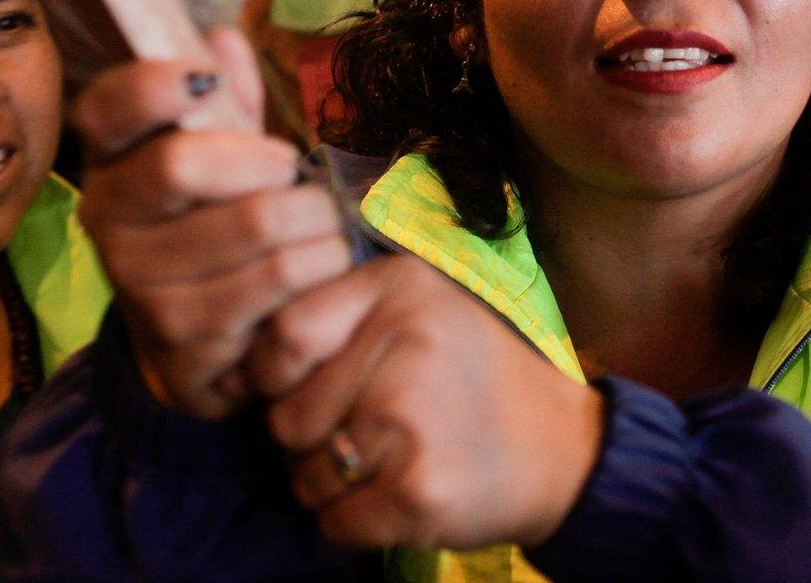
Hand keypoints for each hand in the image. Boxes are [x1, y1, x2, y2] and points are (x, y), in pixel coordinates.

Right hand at [70, 28, 350, 418]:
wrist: (197, 343)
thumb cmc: (214, 225)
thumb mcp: (221, 157)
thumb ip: (228, 100)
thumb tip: (223, 38)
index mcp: (110, 162)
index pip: (105, 110)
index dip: (150, 86)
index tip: (204, 78)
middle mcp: (106, 221)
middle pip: (181, 165)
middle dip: (265, 160)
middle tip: (294, 170)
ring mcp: (140, 284)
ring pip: (255, 224)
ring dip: (313, 218)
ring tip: (323, 223)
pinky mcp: (186, 336)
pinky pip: (280, 280)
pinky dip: (321, 265)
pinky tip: (321, 265)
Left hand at [257, 256, 603, 549]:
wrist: (562, 449)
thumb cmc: (474, 376)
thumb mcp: (422, 305)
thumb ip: (342, 308)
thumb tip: (248, 357)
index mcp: (398, 287)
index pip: (283, 337)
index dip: (275, 377)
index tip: (304, 390)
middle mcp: (404, 343)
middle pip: (287, 416)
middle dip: (311, 440)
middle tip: (367, 434)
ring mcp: (409, 419)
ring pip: (305, 474)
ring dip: (332, 485)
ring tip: (390, 462)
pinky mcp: (418, 488)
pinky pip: (335, 521)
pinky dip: (356, 522)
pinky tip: (401, 496)